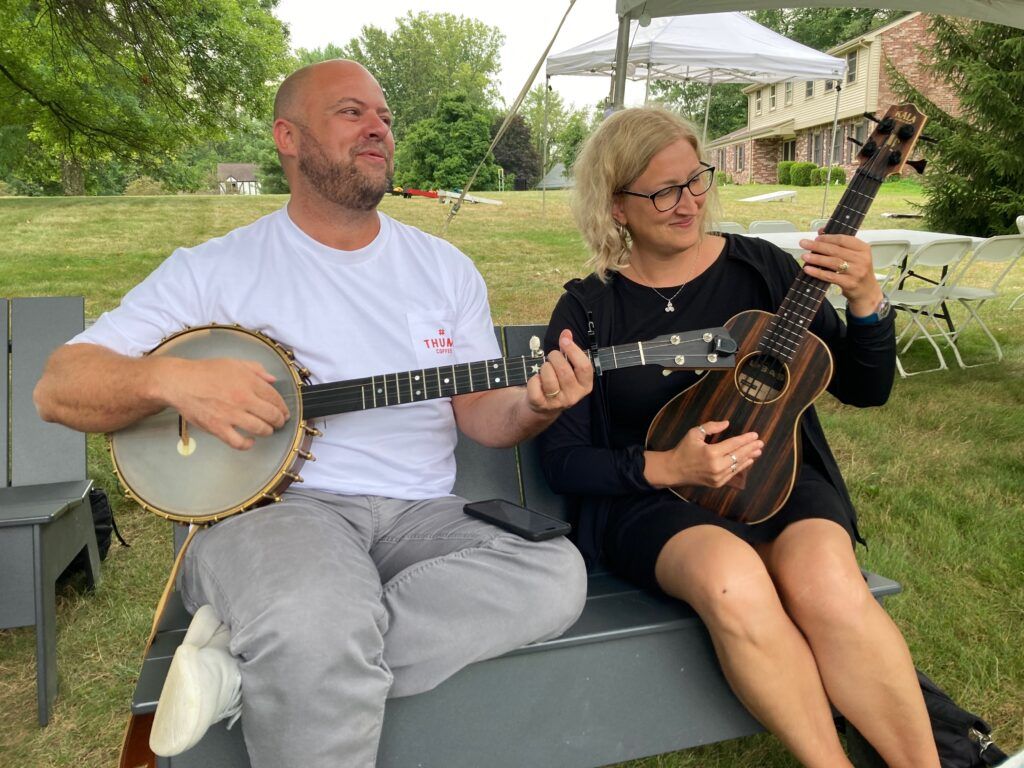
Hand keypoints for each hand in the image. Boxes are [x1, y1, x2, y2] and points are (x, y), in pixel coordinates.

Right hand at [159, 357, 289, 449]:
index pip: (275, 397)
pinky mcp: (218, 427)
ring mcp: (231, 414)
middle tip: (279, 423)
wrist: (179, 382)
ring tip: (267, 430)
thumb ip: (256, 370)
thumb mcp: (234, 363)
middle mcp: (243, 398)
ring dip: (267, 431)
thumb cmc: (205, 372)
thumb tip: (272, 380)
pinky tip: (250, 441)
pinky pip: (238, 442)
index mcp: (249, 381)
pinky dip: (247, 444)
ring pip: (260, 429)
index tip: (284, 412)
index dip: (283, 407)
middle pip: (272, 415)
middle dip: (279, 421)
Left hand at [526, 329, 593, 414]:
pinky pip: (535, 386)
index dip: (573, 350)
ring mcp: (558, 402)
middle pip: (564, 371)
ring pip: (549, 378)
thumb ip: (568, 349)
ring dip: (544, 368)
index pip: (584, 366)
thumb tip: (566, 333)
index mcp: (585, 385)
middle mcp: (574, 396)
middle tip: (552, 357)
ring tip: (545, 369)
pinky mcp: (541, 405)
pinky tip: (537, 380)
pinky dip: (533, 379)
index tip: (564, 340)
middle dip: (555, 357)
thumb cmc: (558, 382)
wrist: (544, 407)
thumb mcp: (567, 367)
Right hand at [644, 420, 762, 487]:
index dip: (745, 439)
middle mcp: (717, 466)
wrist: (674, 470)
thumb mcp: (694, 433)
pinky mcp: (717, 483)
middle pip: (739, 455)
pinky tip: (748, 461)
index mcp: (711, 452)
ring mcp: (718, 477)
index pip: (733, 444)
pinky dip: (741, 466)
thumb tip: (727, 423)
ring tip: (758, 451)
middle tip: (761, 443)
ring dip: (749, 457)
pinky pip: (733, 474)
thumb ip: (711, 427)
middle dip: (751, 448)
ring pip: (738, 465)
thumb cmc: (684, 449)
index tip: (755, 435)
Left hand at [798, 234, 883, 315]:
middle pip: (835, 250)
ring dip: (816, 259)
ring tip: (804, 256)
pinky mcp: (850, 283)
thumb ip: (839, 243)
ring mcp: (856, 272)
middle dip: (817, 246)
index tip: (816, 238)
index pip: (843, 239)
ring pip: (833, 262)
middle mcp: (861, 259)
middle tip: (804, 244)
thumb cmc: (857, 270)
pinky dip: (818, 272)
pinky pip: (830, 276)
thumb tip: (821, 232)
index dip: (827, 238)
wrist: (866, 290)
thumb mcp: (853, 255)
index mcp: (863, 248)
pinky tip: (808, 269)